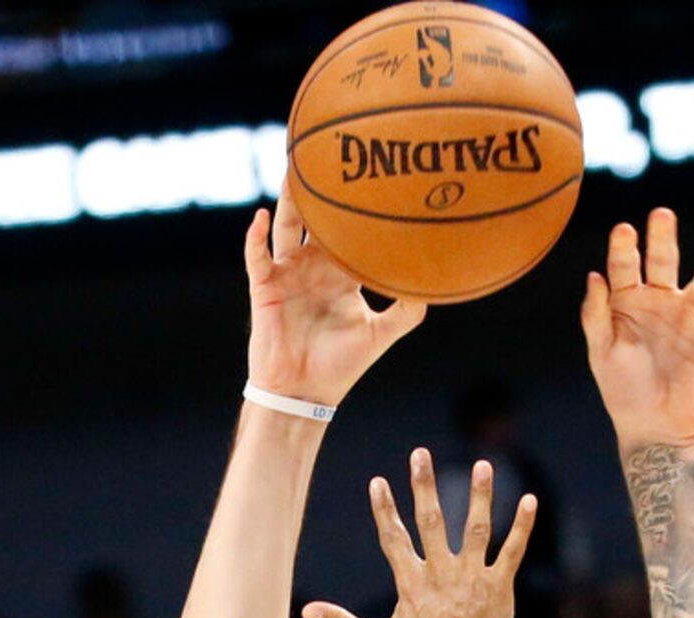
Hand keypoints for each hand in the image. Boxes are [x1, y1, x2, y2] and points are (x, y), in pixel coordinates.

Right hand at [245, 188, 424, 405]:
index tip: (372, 175)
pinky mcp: (265, 287)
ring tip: (295, 168)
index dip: (359, 207)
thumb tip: (436, 286)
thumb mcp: (381, 335)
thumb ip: (407, 311)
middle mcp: (314, 267)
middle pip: (317, 218)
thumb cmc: (341, 367)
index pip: (350, 231)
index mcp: (341, 274)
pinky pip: (258, 255)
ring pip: (287, 226)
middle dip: (321, 188)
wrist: (305, 393)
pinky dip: (257, 237)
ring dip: (290, 200)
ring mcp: (287, 274)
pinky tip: (262, 217)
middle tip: (329, 148)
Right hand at [301, 450, 535, 617]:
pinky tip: (531, 502)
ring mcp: (472, 581)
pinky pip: (512, 552)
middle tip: (420, 454)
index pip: (394, 538)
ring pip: (476, 529)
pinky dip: (522, 526)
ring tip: (482, 465)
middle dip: (424, 485)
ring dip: (480, 495)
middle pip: (431, 521)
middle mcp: (440, 575)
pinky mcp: (499, 591)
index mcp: (410, 585)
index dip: (385, 509)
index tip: (379, 482)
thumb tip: (306, 611)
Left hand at [581, 209, 693, 449]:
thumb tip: (594, 276)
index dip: (623, 249)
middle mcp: (661, 303)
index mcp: (629, 304)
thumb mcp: (601, 354)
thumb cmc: (623, 393)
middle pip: (664, 261)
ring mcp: (690, 318)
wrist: (655, 429)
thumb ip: (595, 316)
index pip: (625, 268)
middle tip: (662, 214)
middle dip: (663, 238)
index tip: (624, 231)